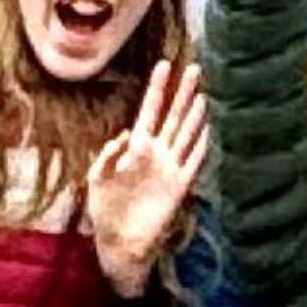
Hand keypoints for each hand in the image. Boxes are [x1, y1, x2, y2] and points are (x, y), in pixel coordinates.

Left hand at [80, 63, 212, 291]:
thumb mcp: (97, 178)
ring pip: (186, 134)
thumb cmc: (105, 210)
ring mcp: (169, 167)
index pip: (149, 110)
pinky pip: (194, 160)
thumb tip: (126, 135)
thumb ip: (108, 155)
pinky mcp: (179, 185)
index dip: (157, 88)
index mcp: (135, 148)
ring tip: (205, 93)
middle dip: (183, 92)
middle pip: (173, 116)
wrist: (121, 242)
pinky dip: (201, 144)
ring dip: (195, 114)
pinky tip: (209, 128)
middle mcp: (156, 153)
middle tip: (194, 69)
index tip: (163, 65)